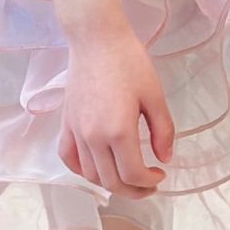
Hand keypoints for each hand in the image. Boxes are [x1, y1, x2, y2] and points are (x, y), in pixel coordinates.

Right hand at [58, 9, 175, 200]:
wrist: (96, 39)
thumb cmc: (129, 62)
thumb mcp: (155, 96)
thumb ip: (163, 131)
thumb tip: (163, 159)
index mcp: (118, 131)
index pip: (132, 174)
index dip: (150, 181)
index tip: (161, 173)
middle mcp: (93, 137)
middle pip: (111, 181)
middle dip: (133, 190)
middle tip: (149, 184)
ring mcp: (76, 131)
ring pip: (90, 174)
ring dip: (110, 183)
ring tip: (126, 177)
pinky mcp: (65, 122)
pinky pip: (68, 157)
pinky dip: (81, 170)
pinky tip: (96, 167)